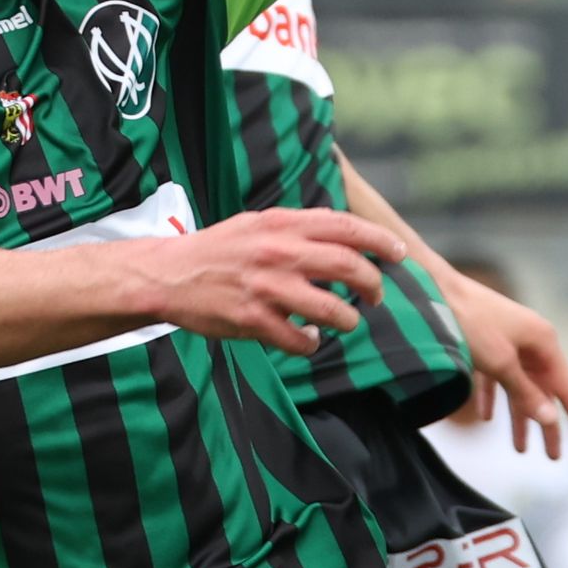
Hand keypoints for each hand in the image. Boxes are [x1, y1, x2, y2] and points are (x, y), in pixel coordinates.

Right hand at [150, 207, 394, 354]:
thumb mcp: (257, 224)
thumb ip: (297, 227)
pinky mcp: (254, 320)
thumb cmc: (217, 250)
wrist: (168, 276)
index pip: (347, 228)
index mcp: (283, 225)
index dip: (381, 241)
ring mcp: (268, 288)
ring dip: (348, 319)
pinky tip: (309, 339)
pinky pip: (300, 340)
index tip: (398, 254)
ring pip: (332, 310)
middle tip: (376, 296)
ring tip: (346, 321)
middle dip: (373, 285)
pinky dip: (312, 343)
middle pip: (349, 267)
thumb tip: (342, 235)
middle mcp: (279, 253)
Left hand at [432, 264, 567, 457]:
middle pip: (544, 392)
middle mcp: (532, 342)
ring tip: (519, 450)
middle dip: (546, 426)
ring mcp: (509, 342)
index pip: (567, 390)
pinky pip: (496, 378)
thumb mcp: (501, 363)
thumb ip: (526, 393)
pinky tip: (487, 418)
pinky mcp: (487, 344)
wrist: (434, 290)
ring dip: (518, 418)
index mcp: (544, 343)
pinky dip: (493, 398)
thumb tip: (551, 418)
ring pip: (519, 387)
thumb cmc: (471, 322)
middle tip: (552, 458)